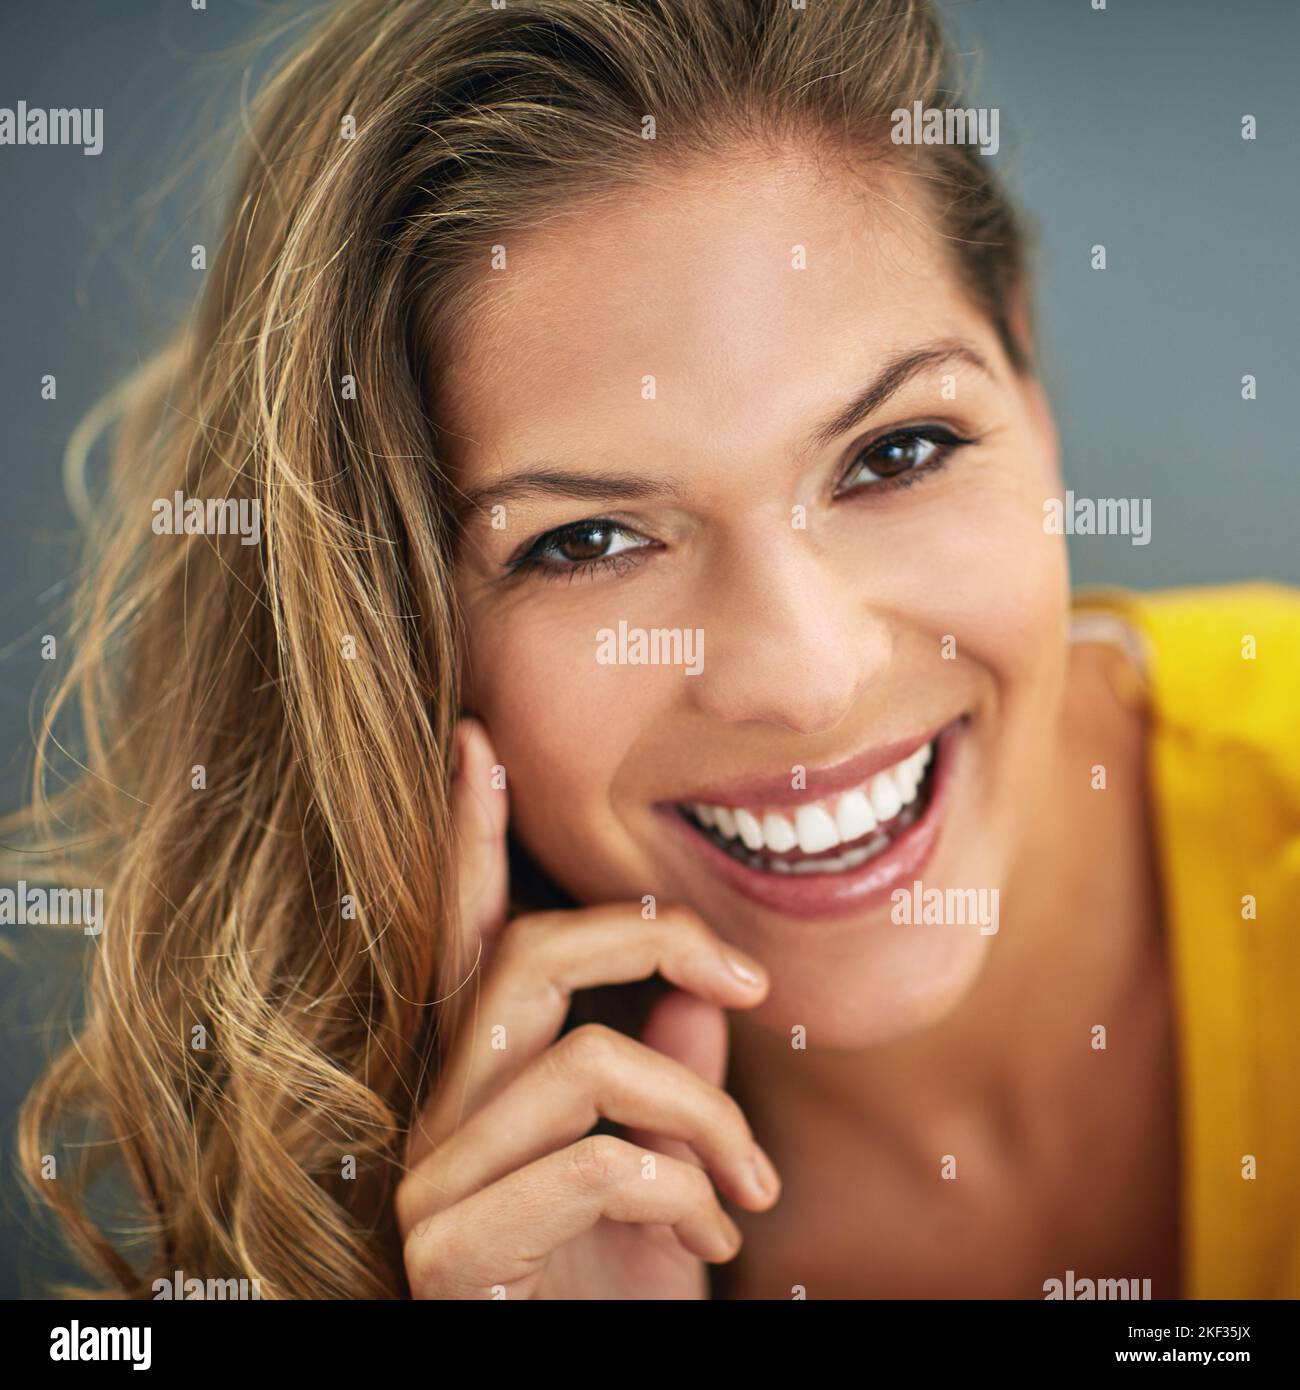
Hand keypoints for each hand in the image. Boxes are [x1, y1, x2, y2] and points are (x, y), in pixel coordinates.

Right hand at [395, 718, 779, 1298]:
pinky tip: (712, 1246)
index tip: (475, 740)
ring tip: (751, 1187)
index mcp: (481, 1075)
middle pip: (530, 958)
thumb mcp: (662, 1177)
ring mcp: (436, 1177)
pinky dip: (687, 1190)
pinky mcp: (452, 1245)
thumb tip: (708, 1000)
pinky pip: (600, 1162)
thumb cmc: (613, 1294)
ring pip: (589, 1062)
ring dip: (704, 1114)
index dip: (464, 834)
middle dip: (655, 940)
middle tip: (752, 978)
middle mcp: (440, 1109)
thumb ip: (676, 1077)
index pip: (466, 932)